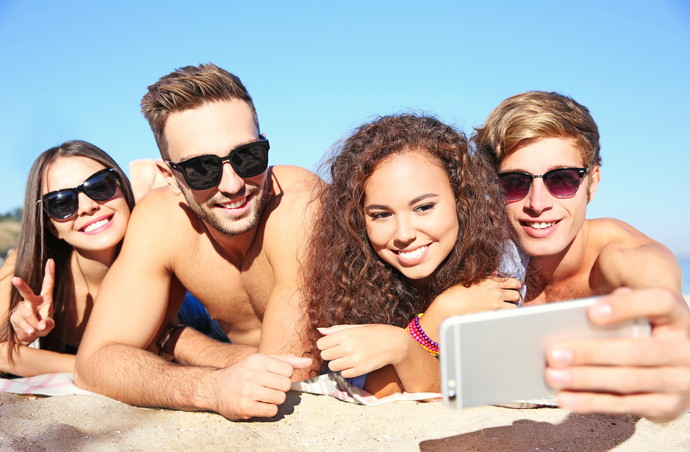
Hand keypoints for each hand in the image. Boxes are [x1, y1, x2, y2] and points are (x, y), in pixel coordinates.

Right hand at [10, 259, 55, 344]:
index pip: (48, 285)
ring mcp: (22, 308)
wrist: (28, 335)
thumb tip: (42, 325)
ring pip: (28, 314)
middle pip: (27, 293)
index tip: (51, 261)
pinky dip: (29, 329)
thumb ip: (48, 324)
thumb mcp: (49, 326)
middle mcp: (32, 301)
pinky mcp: (15, 317)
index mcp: (44, 299)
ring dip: (35, 324)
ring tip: (38, 329)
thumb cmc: (42, 326)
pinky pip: (23, 323)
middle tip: (15, 279)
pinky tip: (31, 332)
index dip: (50, 273)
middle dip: (21, 286)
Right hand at [210, 353, 310, 419]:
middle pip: (286, 385)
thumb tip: (308, 362)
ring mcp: (247, 391)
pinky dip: (268, 409)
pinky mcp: (245, 407)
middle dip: (281, 388)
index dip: (284, 376)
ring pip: (280, 398)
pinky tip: (258, 404)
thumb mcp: (261, 361)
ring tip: (263, 396)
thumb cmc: (242, 373)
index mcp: (257, 360)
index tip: (274, 377)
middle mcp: (252, 374)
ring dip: (275, 400)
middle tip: (268, 388)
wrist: (214, 388)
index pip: (288, 370)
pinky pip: (271, 411)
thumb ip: (285, 361)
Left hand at [316, 324, 407, 377]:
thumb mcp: (355, 327)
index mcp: (345, 334)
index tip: (332, 344)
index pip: (321, 344)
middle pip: (325, 356)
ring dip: (337, 363)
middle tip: (340, 351)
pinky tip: (355, 363)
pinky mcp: (361, 370)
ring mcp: (354, 360)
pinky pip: (344, 374)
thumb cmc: (374, 333)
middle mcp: (348, 347)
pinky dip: (347, 370)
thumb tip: (319, 330)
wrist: (394, 343)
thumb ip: (336, 329)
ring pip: (332, 366)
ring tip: (348, 357)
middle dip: (330, 354)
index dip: (325, 345)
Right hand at [430, 276, 521, 317]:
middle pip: (516, 295)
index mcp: (491, 281)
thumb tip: (496, 272)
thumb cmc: (456, 293)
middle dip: (515, 296)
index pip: (513, 282)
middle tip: (510, 298)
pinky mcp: (492, 315)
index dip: (516, 285)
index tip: (515, 287)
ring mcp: (495, 305)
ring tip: (505, 308)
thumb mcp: (471, 280)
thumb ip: (487, 277)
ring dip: (511, 307)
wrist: (450, 306)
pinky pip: (506, 316)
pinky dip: (505, 315)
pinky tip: (499, 315)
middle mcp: (496, 292)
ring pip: (514, 307)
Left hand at [545, 287, 689, 422]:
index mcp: (677, 316)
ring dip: (586, 380)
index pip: (659, 303)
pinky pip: (624, 405)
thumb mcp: (636, 309)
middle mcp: (685, 349)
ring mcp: (680, 381)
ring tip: (553, 376)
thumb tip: (584, 313)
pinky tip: (565, 398)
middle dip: (591, 353)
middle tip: (553, 354)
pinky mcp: (667, 406)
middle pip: (636, 351)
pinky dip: (591, 402)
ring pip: (628, 381)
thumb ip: (618, 302)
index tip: (590, 312)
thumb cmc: (641, 327)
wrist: (670, 363)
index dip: (626, 306)